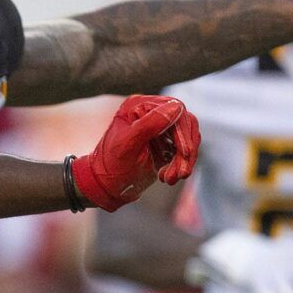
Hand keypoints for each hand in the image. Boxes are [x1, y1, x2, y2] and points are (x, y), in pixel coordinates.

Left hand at [69, 95, 199, 210]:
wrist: (104, 187)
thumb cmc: (111, 166)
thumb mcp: (127, 145)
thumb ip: (149, 125)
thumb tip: (176, 107)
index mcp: (138, 106)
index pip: (173, 109)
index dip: (182, 131)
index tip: (185, 153)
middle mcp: (150, 112)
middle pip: (185, 123)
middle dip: (185, 151)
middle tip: (180, 174)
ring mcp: (159, 127)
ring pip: (188, 137)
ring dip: (185, 160)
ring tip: (171, 179)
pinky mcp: (166, 142)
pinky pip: (185, 148)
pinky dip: (182, 164)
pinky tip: (168, 177)